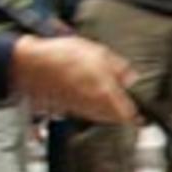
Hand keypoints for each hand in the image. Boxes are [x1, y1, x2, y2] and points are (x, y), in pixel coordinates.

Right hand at [11, 35, 136, 125]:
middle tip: (123, 100)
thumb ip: (119, 67)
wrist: (29, 64)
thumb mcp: (98, 52)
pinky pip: (85, 111)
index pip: (129, 116)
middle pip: (114, 118)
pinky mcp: (66, 109)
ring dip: (105, 109)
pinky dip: (89, 105)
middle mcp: (93, 106)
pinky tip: (86, 90)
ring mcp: (79, 109)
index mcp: (106, 94)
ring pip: (99, 116)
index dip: (137, 115)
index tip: (141, 113)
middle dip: (121, 110)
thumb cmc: (60, 56)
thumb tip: (130, 76)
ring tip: (103, 92)